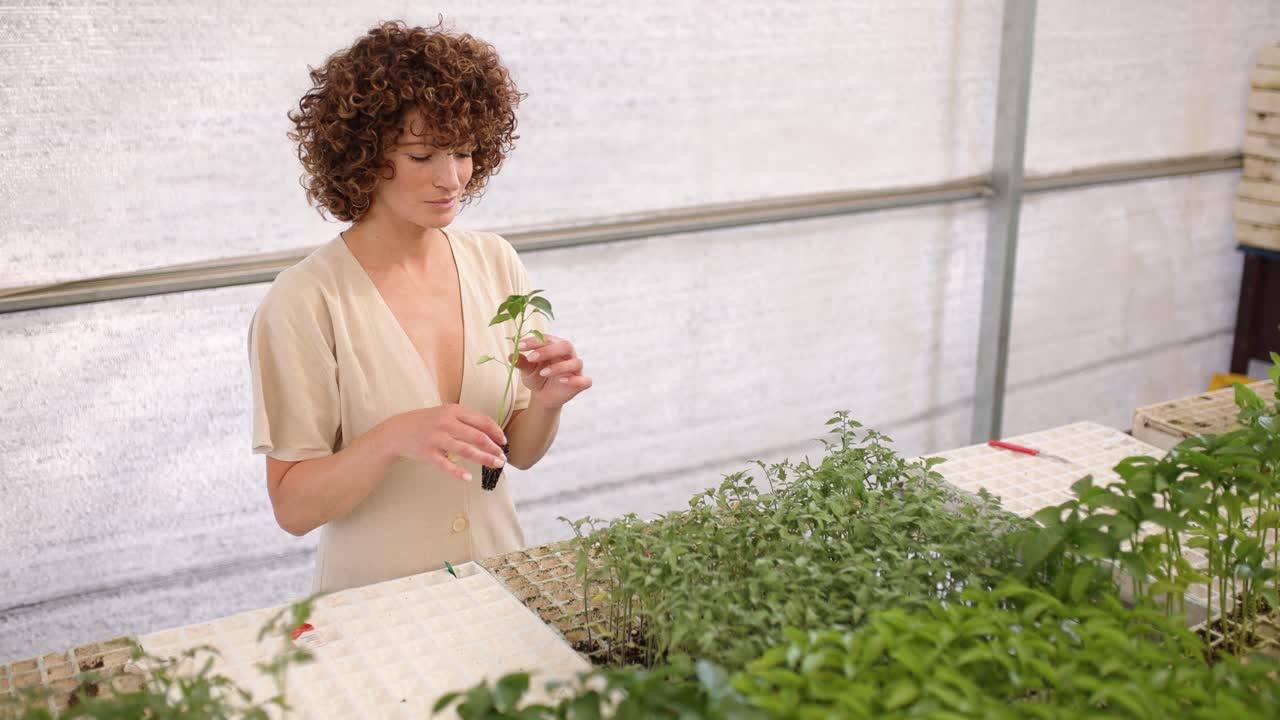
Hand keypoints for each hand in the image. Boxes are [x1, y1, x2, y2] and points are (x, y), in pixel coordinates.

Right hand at [384, 404, 507, 482]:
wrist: (398, 431)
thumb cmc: (427, 423)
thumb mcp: (446, 414)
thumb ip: (466, 420)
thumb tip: (490, 433)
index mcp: (453, 410)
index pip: (482, 420)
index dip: (496, 432)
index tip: (504, 441)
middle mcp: (446, 422)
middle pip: (477, 436)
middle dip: (493, 448)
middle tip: (503, 458)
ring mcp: (436, 438)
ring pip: (465, 450)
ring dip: (484, 459)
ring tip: (496, 465)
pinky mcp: (427, 453)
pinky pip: (445, 465)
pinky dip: (458, 472)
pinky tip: (469, 478)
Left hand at [515, 333, 592, 408]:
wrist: (543, 395)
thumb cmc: (536, 377)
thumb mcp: (526, 370)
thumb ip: (521, 363)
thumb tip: (510, 356)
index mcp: (555, 346)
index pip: (548, 338)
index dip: (534, 341)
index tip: (519, 346)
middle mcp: (568, 355)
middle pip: (565, 345)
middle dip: (548, 350)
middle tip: (531, 358)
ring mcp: (576, 369)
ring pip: (575, 362)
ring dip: (559, 367)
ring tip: (542, 373)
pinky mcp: (580, 383)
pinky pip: (586, 381)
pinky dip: (576, 380)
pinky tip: (561, 381)